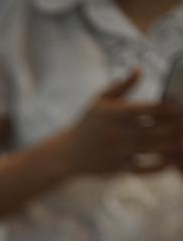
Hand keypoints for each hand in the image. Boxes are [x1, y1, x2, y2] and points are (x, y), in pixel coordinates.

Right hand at [61, 69, 182, 176]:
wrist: (68, 154)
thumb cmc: (88, 123)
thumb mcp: (99, 101)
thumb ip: (121, 86)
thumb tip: (139, 70)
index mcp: (112, 114)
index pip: (142, 110)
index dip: (162, 108)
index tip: (176, 106)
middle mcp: (115, 134)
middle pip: (151, 131)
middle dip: (172, 128)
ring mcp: (117, 153)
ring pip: (150, 150)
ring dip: (170, 146)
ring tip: (182, 141)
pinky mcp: (118, 169)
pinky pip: (141, 170)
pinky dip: (156, 168)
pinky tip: (168, 162)